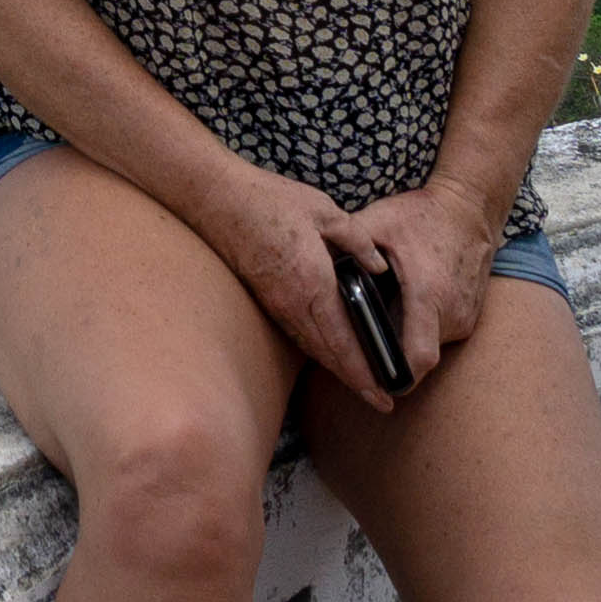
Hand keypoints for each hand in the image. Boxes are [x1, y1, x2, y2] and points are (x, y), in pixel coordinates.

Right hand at [218, 172, 417, 409]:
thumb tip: (379, 266)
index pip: (342, 342)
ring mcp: (277, 304)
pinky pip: (298, 334)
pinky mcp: (266, 299)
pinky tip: (331, 350)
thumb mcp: (324, 211)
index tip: (382, 395)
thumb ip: (357, 240)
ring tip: (361, 382)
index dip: (363, 373)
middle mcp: (294, 303)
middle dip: (356, 382)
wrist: (218, 199)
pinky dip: (319, 349)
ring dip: (336, 368)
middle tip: (381, 402)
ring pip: (312, 347)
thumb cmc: (270, 200)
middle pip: (328, 355)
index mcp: (313, 283)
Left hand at [340, 186, 491, 395]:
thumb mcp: (380, 221)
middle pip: (417, 355)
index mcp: (427, 293)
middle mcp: (452, 312)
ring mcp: (465, 318)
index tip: (374, 384)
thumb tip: (317, 267)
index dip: (397, 376)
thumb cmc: (423, 215)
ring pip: (429, 345)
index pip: (417, 357)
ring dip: (406, 337)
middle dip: (392, 351)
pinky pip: (440, 335)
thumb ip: (349, 246)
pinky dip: (420, 327)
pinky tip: (405, 303)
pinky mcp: (470, 317)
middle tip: (365, 336)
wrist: (471, 208)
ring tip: (387, 311)